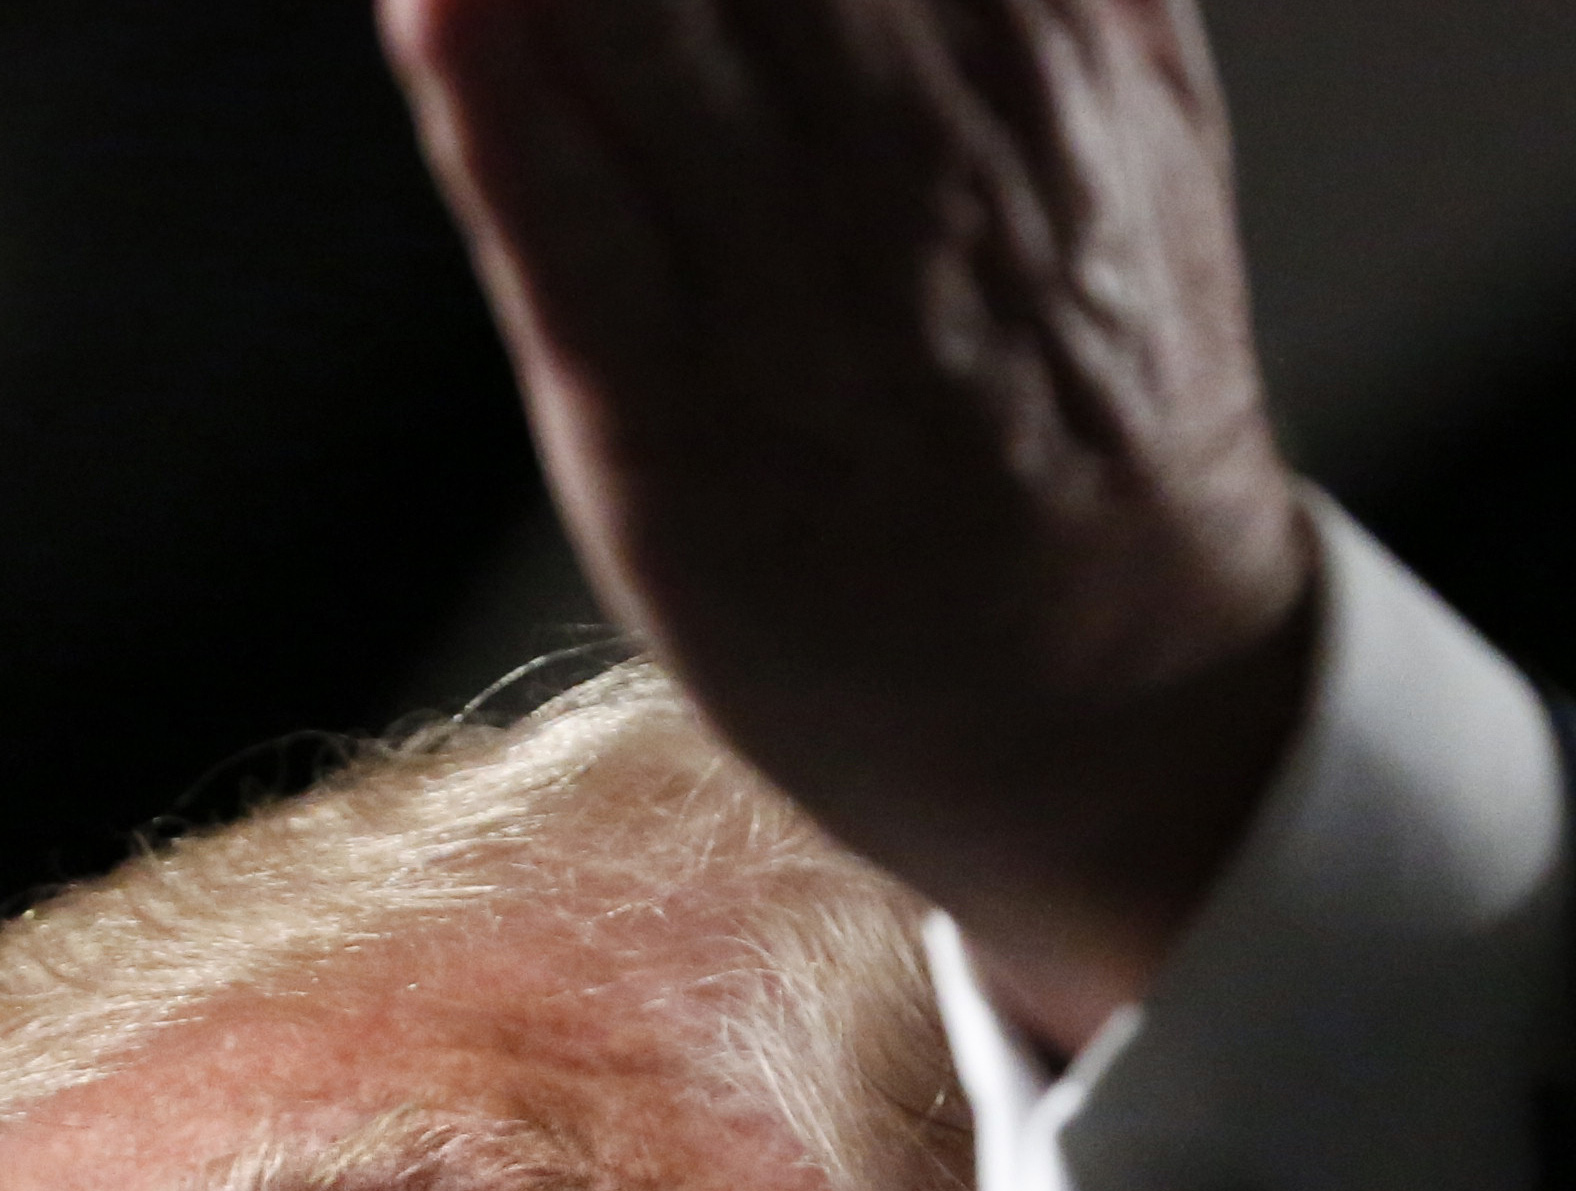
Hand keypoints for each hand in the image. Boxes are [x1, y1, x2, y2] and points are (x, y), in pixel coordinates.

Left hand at [383, 0, 1318, 1049]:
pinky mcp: (680, 448)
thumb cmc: (1082, 417)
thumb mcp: (1108, 114)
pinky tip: (439, 0)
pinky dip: (498, 114)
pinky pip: (579, 248)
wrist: (1136, 732)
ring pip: (665, 48)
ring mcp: (802, 314)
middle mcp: (924, 162)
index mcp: (1044, 54)